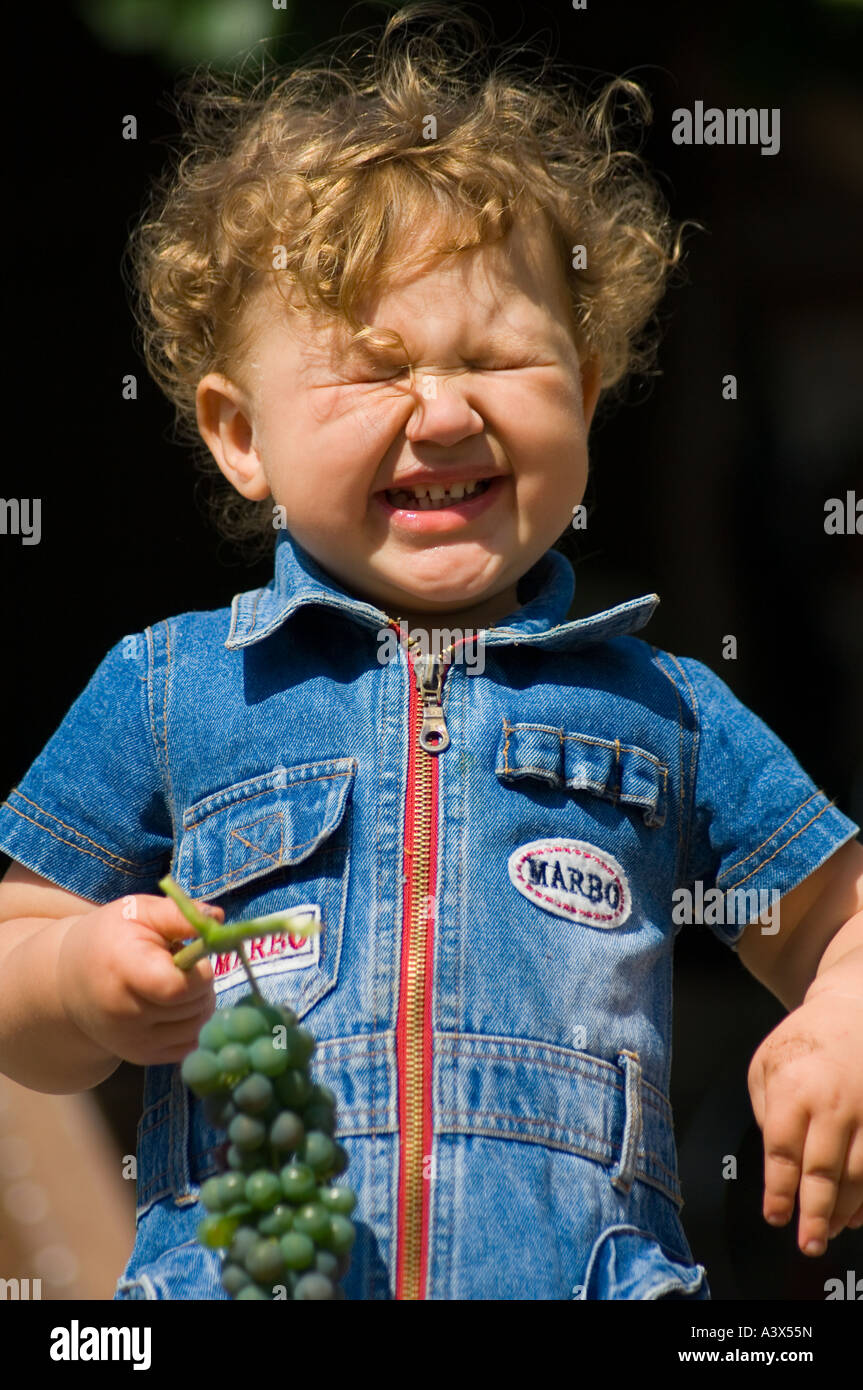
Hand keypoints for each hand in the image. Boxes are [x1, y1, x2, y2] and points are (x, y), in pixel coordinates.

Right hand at [58, 892, 223, 1065]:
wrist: (71, 981)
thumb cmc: (111, 938)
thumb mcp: (139, 911)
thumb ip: (179, 913)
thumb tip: (218, 918)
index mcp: (124, 970)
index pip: (179, 987)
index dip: (198, 970)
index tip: (189, 953)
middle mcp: (126, 1014)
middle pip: (194, 1005)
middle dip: (201, 982)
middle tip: (181, 966)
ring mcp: (133, 1042)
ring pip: (198, 1026)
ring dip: (200, 1002)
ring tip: (177, 983)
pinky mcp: (142, 1057)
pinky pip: (190, 1044)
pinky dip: (193, 1024)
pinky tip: (175, 1005)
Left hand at [747, 990, 862, 1253]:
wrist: (853, 1008)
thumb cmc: (805, 1040)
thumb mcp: (765, 1064)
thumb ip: (766, 1112)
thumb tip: (777, 1160)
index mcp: (794, 1089)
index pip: (783, 1152)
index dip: (779, 1190)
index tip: (776, 1215)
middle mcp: (834, 1103)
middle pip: (823, 1171)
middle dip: (814, 1213)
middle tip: (807, 1242)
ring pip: (859, 1175)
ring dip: (844, 1209)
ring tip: (829, 1231)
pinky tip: (858, 1212)